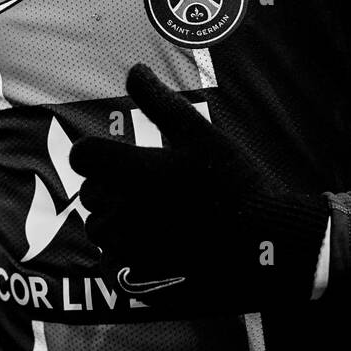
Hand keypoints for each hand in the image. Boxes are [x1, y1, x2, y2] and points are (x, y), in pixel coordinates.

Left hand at [69, 64, 329, 313]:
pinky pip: (111, 264)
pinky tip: (155, 243)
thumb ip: (160, 102)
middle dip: (109, 186)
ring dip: (115, 219)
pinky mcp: (140, 281)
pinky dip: (123, 253)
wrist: (268, 246)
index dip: (94, 152)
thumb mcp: (200, 134)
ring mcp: (130, 251)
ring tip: (153, 214)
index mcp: (135, 173)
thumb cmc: (234, 183)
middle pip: (91, 193)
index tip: (114, 154)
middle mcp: (125, 213)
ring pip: (100, 230)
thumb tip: (135, 69)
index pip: (83, 156)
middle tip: (146, 185)